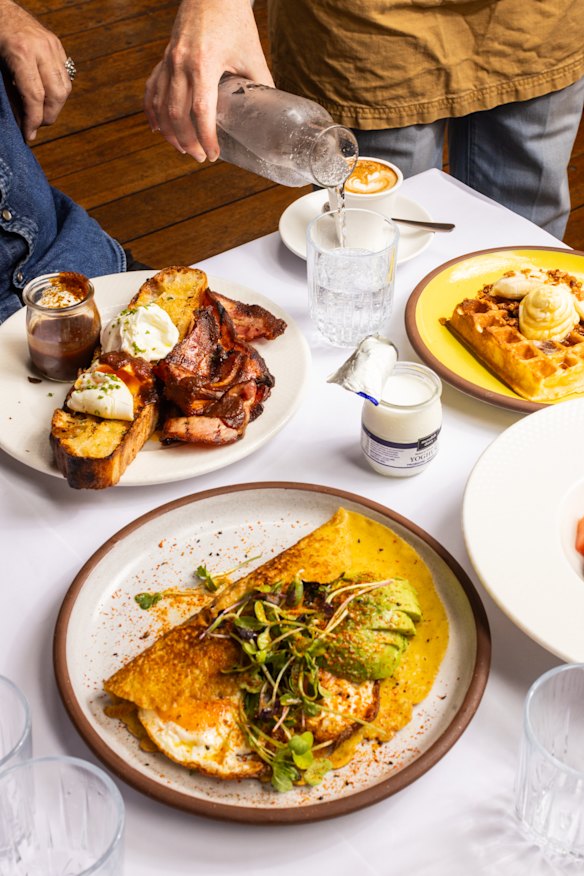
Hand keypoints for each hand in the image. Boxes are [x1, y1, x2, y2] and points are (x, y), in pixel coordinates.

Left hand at [0, 0, 71, 139]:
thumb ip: (11, 94)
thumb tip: (22, 121)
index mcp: (21, 53)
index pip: (35, 97)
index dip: (33, 120)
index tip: (28, 134)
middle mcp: (41, 49)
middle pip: (56, 95)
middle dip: (48, 116)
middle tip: (36, 125)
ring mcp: (52, 45)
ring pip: (65, 87)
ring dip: (55, 106)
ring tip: (41, 112)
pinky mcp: (57, 45)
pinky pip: (65, 75)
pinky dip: (57, 90)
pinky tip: (45, 95)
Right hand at [144, 0, 272, 161]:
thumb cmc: (235, 20)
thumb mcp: (253, 55)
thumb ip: (261, 85)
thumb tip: (269, 114)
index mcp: (204, 63)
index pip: (202, 111)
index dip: (206, 137)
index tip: (213, 155)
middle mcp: (181, 63)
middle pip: (177, 114)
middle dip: (187, 141)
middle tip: (200, 157)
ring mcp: (169, 60)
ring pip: (161, 105)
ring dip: (169, 132)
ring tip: (182, 149)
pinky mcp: (164, 57)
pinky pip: (152, 89)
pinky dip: (152, 111)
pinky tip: (158, 128)